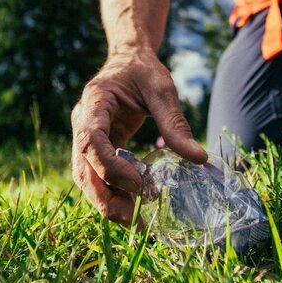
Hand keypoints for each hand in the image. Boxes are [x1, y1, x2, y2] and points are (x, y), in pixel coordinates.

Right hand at [71, 50, 206, 225]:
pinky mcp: (98, 149)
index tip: (137, 182)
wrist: (129, 60)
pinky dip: (114, 194)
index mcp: (94, 102)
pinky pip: (99, 176)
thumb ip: (175, 122)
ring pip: (87, 178)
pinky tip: (136, 207)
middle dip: (104, 197)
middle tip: (134, 220)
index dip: (109, 166)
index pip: (90, 140)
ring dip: (107, 202)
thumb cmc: (143, 70)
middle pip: (83, 168)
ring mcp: (86, 138)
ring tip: (137, 222)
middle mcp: (82, 123)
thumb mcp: (162, 90)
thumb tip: (199, 159)